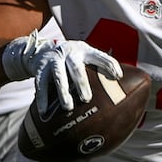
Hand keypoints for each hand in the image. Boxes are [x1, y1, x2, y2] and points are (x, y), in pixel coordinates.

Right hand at [3, 32, 121, 113]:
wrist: (41, 50)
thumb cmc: (71, 60)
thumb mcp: (84, 58)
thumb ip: (98, 69)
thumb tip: (120, 88)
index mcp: (84, 51)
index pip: (99, 56)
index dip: (109, 64)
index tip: (118, 76)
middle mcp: (69, 53)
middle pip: (76, 68)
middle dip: (81, 83)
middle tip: (86, 99)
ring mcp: (54, 60)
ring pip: (58, 76)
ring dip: (63, 92)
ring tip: (67, 107)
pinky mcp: (40, 68)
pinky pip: (41, 85)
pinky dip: (42, 98)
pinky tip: (44, 111)